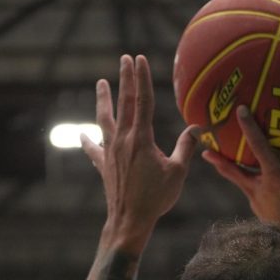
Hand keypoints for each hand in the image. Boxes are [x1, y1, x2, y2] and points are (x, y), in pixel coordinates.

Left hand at [81, 55, 197, 250]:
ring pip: (104, 119)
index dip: (142, 78)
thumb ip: (185, 148)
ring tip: (101, 83)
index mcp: (141, 139)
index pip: (143, 101)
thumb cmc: (156, 198)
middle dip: (125, 79)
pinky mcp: (104, 166)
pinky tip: (82, 135)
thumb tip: (197, 129)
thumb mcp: (177, 173)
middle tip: (124, 59)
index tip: (139, 58)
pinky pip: (94, 149)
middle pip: (124, 103)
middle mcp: (123, 140)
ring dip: (103, 100)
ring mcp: (110, 152)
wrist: (130, 221)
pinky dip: (88, 141)